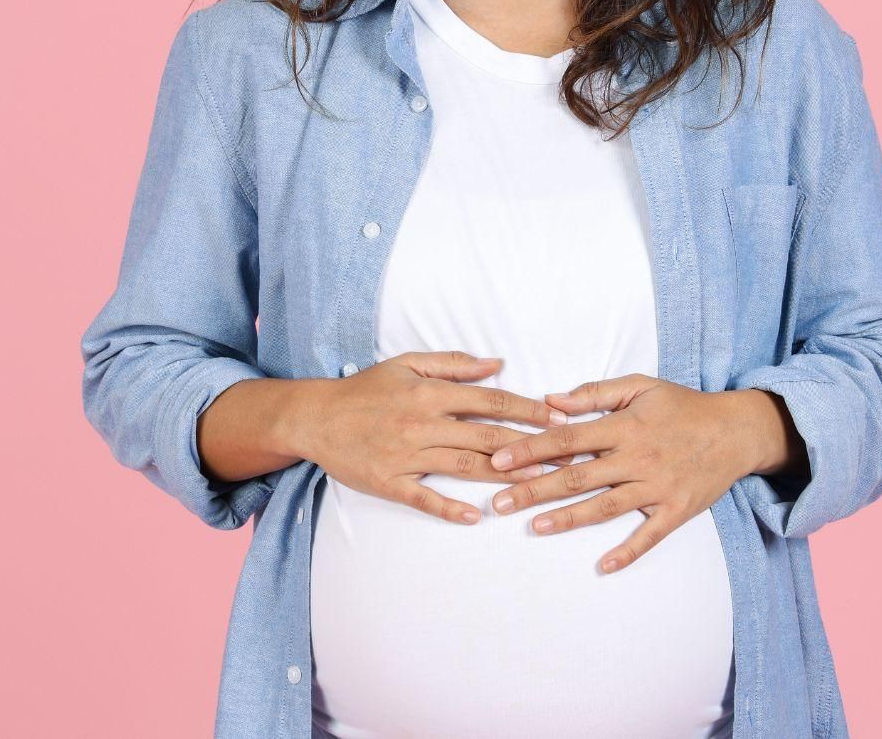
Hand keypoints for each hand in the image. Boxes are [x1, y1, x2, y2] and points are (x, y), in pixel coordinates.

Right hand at [303, 350, 568, 524]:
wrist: (316, 417)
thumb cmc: (365, 390)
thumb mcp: (407, 364)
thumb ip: (453, 364)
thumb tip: (497, 365)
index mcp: (430, 394)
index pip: (491, 401)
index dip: (529, 410)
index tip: (559, 418)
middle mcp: (422, 424)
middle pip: (487, 436)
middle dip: (530, 445)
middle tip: (564, 454)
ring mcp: (407, 455)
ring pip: (465, 466)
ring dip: (504, 475)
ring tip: (537, 481)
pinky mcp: (390, 482)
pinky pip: (425, 498)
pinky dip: (450, 509)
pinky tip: (476, 517)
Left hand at [486, 373, 763, 574]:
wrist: (737, 430)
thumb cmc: (683, 406)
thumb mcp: (641, 387)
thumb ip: (595, 393)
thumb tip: (550, 400)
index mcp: (624, 426)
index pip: (567, 438)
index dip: (531, 450)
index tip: (498, 461)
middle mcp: (636, 457)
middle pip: (577, 476)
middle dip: (534, 489)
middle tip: (499, 503)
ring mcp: (656, 487)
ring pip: (604, 506)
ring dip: (568, 518)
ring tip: (534, 527)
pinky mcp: (676, 510)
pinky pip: (648, 535)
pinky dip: (627, 552)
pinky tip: (603, 566)